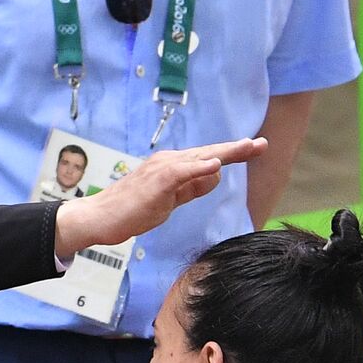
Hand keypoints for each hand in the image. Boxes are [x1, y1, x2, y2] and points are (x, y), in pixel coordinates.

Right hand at [54, 137, 267, 257]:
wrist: (99, 217)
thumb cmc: (130, 211)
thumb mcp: (169, 201)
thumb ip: (190, 189)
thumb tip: (214, 176)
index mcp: (172, 167)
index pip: (208, 158)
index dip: (233, 153)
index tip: (255, 148)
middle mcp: (169, 162)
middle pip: (210, 153)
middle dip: (237, 149)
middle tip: (262, 144)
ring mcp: (162, 169)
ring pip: (200, 157)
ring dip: (225, 152)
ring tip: (248, 147)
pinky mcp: (156, 180)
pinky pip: (182, 172)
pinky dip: (199, 167)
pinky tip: (216, 164)